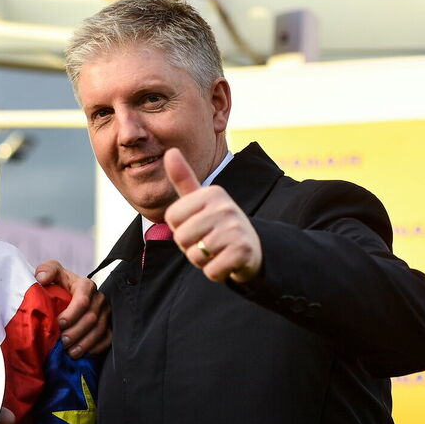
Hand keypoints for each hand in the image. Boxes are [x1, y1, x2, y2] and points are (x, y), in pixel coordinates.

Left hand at [35, 261, 110, 356]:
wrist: (70, 295)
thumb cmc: (60, 284)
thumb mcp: (53, 272)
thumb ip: (47, 270)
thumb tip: (42, 278)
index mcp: (86, 285)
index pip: (83, 301)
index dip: (71, 314)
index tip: (59, 324)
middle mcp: (99, 299)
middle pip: (91, 318)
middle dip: (76, 332)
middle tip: (63, 343)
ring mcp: (106, 313)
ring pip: (99, 331)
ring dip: (85, 344)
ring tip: (70, 352)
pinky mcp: (109, 326)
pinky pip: (107, 339)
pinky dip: (95, 349)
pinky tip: (82, 354)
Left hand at [163, 148, 261, 282]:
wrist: (254, 248)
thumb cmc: (218, 224)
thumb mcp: (200, 200)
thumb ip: (183, 178)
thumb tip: (170, 151)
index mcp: (212, 193)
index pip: (171, 218)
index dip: (180, 228)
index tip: (199, 225)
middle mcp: (226, 207)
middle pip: (181, 237)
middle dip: (190, 246)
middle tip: (209, 240)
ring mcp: (236, 229)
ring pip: (195, 255)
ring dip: (203, 260)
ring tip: (218, 250)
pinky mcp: (243, 252)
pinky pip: (211, 271)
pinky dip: (215, 272)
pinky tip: (226, 262)